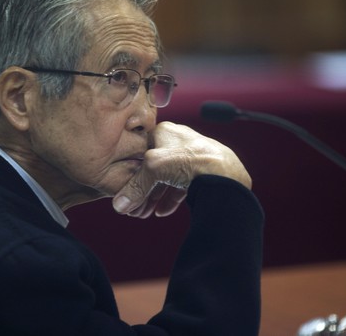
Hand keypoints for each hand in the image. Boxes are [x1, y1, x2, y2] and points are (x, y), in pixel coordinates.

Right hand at [112, 121, 250, 217]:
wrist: (225, 174)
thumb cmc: (190, 160)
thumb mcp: (154, 169)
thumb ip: (135, 187)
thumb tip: (120, 204)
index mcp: (164, 131)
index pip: (139, 152)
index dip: (130, 174)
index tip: (125, 192)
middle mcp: (178, 141)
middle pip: (153, 168)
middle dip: (142, 190)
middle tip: (134, 209)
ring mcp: (192, 156)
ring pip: (167, 178)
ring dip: (154, 197)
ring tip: (146, 213)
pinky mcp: (203, 171)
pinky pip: (181, 185)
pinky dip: (170, 198)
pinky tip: (163, 211)